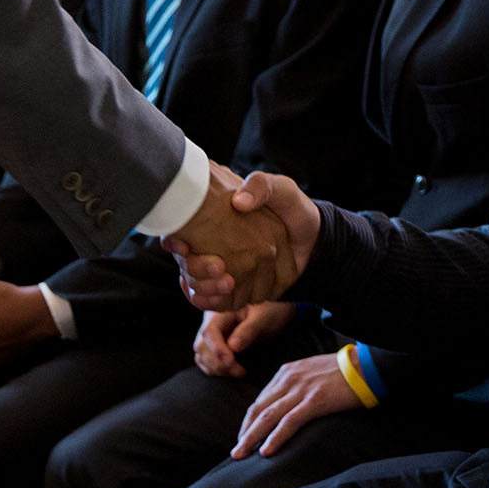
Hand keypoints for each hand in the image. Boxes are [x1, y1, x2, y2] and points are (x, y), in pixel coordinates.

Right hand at [172, 167, 318, 311]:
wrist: (314, 240)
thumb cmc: (294, 211)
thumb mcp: (282, 190)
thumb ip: (261, 186)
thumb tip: (239, 202)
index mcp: (215, 222)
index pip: (180, 237)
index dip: (175, 243)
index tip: (181, 245)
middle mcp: (211, 246)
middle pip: (186, 264)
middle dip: (194, 269)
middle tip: (217, 265)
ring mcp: (220, 269)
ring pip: (196, 285)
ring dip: (205, 287)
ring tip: (228, 281)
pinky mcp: (234, 290)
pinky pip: (212, 301)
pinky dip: (212, 301)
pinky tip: (225, 293)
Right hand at [194, 299, 296, 377]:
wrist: (273, 314)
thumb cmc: (268, 312)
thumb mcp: (262, 318)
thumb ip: (248, 330)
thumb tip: (232, 347)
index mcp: (221, 311)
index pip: (210, 331)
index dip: (217, 348)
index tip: (231, 361)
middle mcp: (211, 323)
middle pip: (203, 346)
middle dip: (219, 362)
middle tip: (240, 371)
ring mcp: (211, 336)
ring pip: (202, 355)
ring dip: (217, 368)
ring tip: (239, 372)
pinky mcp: (213, 346)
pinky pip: (205, 360)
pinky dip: (215, 370)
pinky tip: (231, 372)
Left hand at [231, 351, 363, 456]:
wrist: (368, 366)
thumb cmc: (345, 373)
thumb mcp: (313, 373)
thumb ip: (298, 386)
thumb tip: (289, 406)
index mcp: (287, 372)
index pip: (261, 400)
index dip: (249, 421)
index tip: (244, 437)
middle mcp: (289, 379)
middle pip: (258, 409)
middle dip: (244, 432)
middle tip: (235, 452)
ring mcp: (301, 390)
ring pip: (268, 417)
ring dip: (251, 438)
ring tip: (240, 455)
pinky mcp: (315, 401)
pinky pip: (289, 422)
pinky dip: (275, 437)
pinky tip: (266, 451)